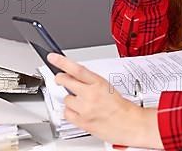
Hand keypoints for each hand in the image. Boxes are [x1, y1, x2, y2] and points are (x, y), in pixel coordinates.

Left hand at [47, 53, 163, 148]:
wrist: (128, 123)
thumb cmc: (120, 106)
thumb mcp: (107, 87)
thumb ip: (91, 81)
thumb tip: (75, 75)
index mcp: (99, 83)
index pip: (77, 69)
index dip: (62, 62)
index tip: (53, 57)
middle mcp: (90, 95)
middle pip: (66, 81)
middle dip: (60, 78)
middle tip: (61, 78)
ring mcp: (85, 109)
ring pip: (66, 99)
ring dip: (71, 100)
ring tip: (82, 103)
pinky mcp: (81, 121)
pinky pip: (66, 113)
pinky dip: (71, 112)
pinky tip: (79, 112)